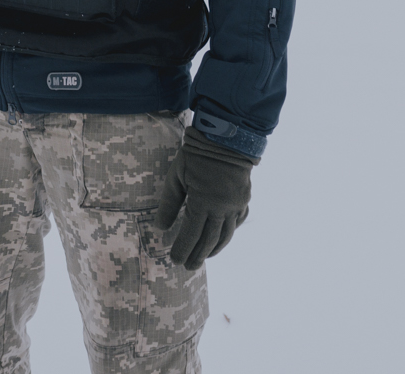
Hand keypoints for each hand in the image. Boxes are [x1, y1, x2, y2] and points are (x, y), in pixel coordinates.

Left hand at [156, 126, 255, 269]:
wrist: (227, 138)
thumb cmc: (196, 154)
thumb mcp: (176, 176)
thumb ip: (169, 203)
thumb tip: (161, 228)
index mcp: (203, 202)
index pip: (191, 234)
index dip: (183, 249)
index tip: (175, 260)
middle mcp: (222, 208)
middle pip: (209, 239)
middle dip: (198, 255)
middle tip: (188, 267)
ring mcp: (235, 205)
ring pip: (225, 234)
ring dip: (214, 248)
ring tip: (205, 257)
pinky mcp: (244, 199)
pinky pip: (237, 221)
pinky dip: (229, 232)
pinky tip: (222, 237)